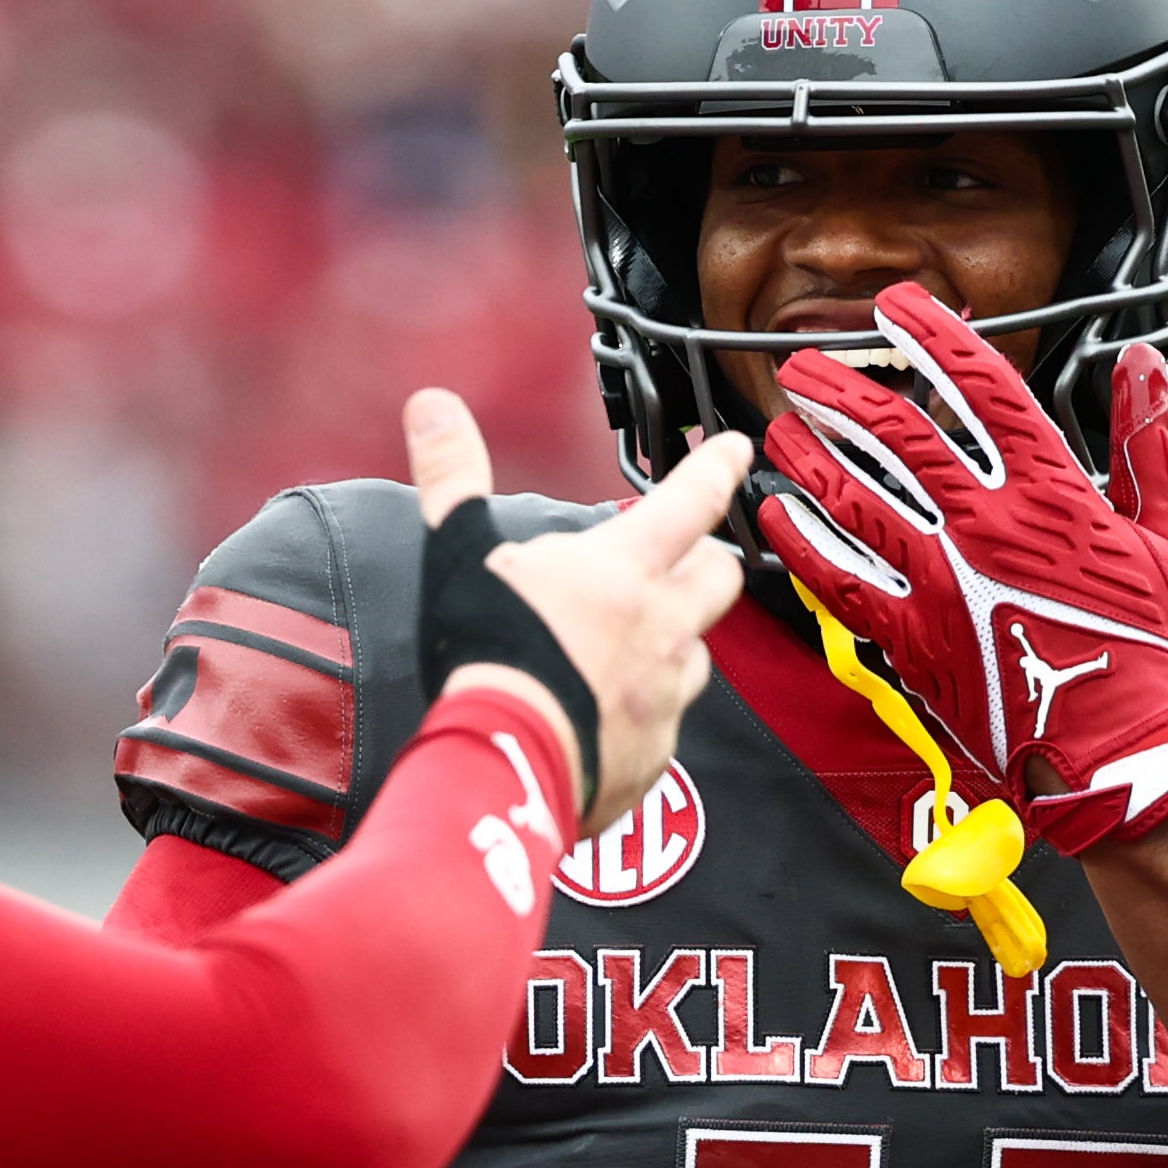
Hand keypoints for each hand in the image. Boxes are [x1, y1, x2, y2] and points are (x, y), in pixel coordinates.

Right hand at [406, 388, 750, 843]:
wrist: (504, 762)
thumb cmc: (491, 653)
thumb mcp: (461, 553)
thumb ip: (454, 476)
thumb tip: (432, 405)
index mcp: (625, 569)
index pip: (692, 499)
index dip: (717, 467)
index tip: (735, 449)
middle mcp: (663, 626)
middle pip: (720, 578)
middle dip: (708, 561)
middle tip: (683, 558)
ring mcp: (664, 694)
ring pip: (699, 654)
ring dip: (677, 642)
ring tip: (634, 646)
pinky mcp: (654, 753)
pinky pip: (665, 724)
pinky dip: (646, 714)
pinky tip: (608, 718)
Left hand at [747, 288, 1167, 850]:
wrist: (1125, 743)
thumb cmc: (1151, 646)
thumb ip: (1146, 443)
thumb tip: (1141, 365)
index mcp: (1050, 490)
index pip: (983, 386)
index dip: (934, 337)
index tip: (897, 307)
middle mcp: (985, 524)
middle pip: (899, 434)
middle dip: (844, 389)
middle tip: (805, 366)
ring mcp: (943, 580)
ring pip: (858, 498)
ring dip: (812, 457)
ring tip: (779, 427)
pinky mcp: (915, 637)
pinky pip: (843, 580)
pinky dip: (805, 544)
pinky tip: (776, 515)